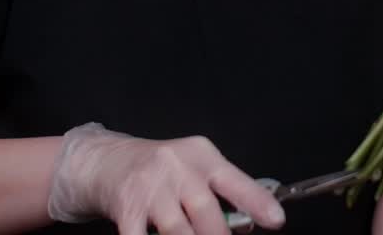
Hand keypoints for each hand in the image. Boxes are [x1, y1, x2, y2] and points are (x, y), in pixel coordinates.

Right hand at [47, 122, 285, 234]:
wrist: (106, 161)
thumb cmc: (160, 169)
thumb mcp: (194, 169)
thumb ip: (220, 193)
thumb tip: (247, 224)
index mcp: (201, 156)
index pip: (234, 180)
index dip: (257, 201)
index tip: (276, 220)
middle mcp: (176, 167)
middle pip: (205, 211)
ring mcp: (149, 188)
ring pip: (178, 230)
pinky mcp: (126, 208)